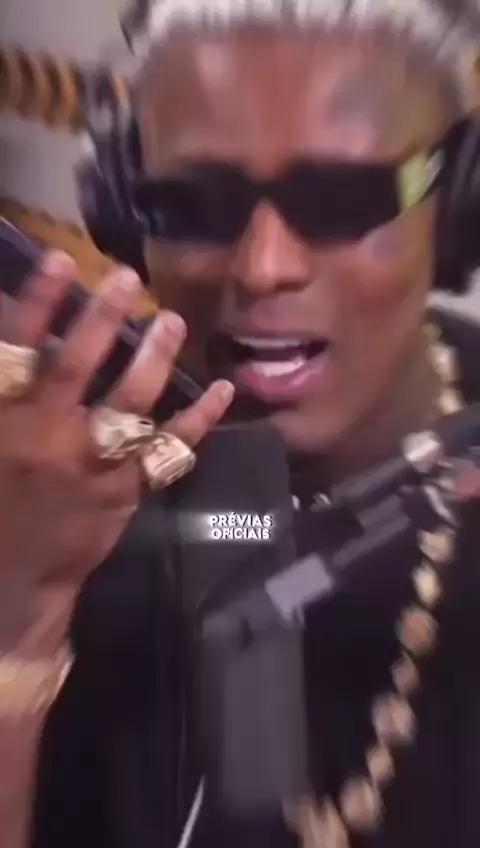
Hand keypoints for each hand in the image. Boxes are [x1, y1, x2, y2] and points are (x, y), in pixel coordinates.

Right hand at [0, 250, 232, 647]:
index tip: (62, 260)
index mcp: (6, 421)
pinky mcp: (126, 490)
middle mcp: (47, 438)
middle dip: (100, 320)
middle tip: (125, 278)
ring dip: (152, 360)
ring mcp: (91, 465)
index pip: (17, 352)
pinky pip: (168, 451)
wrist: (15, 580)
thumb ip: (6, 395)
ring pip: (126, 405)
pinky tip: (221, 388)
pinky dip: (198, 420)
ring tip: (172, 320)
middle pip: (74, 369)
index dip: (39, 303)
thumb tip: (18, 333)